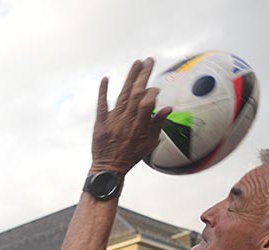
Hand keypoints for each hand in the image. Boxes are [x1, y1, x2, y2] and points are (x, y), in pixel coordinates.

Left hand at [91, 58, 172, 174]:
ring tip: (137, 63)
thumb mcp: (149, 143)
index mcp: (140, 127)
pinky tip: (106, 79)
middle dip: (143, 75)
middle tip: (149, 60)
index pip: (147, 103)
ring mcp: (113, 121)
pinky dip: (103, 91)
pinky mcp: (100, 123)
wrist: (108, 168)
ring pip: (122, 95)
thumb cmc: (131, 156)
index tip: (155, 89)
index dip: (152, 93)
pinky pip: (101, 105)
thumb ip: (158, 124)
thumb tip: (168, 108)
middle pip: (136, 94)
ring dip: (130, 78)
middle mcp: (126, 121)